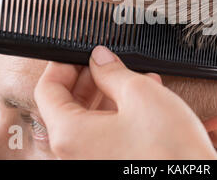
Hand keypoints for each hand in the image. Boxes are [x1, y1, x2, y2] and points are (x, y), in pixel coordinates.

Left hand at [34, 46, 216, 159]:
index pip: (47, 90)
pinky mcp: (112, 162)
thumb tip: (100, 58)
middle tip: (104, 61)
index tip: (77, 53)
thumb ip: (112, 71)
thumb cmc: (169, 150)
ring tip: (130, 76)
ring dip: (106, 92)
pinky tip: (141, 97)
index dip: (61, 64)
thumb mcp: (139, 94)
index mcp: (70, 134)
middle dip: (87, 78)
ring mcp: (93, 159)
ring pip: (88, 118)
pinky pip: (105, 132)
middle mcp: (75, 152)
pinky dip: (117, 111)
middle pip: (66, 105)